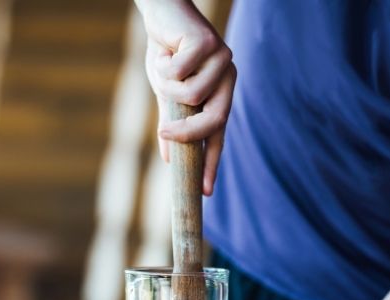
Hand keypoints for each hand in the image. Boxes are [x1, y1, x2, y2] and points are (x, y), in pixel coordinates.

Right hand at [135, 0, 235, 195]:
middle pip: (214, 119)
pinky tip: (166, 51)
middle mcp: (228, 79)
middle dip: (188, 131)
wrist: (161, 14)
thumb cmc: (166, 53)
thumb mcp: (166, 94)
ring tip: (163, 68)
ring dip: (167, 85)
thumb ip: (171, 124)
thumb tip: (170, 161)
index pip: (218, 135)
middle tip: (163, 133)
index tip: (205, 192)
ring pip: (192, 95)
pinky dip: (164, 65)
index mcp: (220, 94)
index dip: (212, 163)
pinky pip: (180, 72)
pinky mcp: (210, 43)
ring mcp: (223, 60)